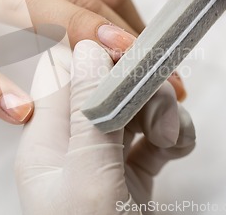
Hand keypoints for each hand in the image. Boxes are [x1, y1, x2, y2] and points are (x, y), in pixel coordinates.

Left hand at [16, 40, 194, 214]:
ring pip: (135, 108)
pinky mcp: (131, 174)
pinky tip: (179, 148)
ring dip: (162, 113)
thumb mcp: (88, 178)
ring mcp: (102, 159)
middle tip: (160, 115)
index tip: (136, 56)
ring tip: (171, 138)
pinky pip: (154, 136)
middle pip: (107, 88)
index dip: (101, 58)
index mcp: (45, 142)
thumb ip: (89, 114)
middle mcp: (71, 145)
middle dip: (141, 91)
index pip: (67, 75)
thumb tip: (88, 48)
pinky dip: (173, 135)